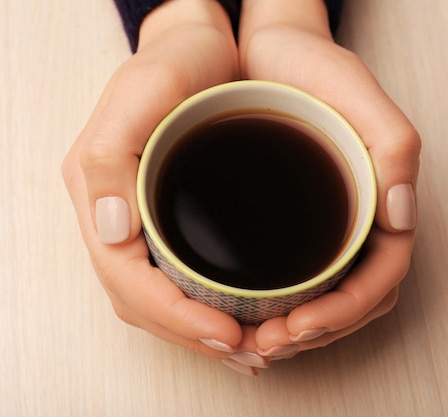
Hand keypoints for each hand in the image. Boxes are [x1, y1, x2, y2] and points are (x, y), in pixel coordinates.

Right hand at [62, 0, 266, 375]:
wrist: (201, 46)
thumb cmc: (174, 63)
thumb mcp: (142, 92)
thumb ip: (110, 159)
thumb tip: (110, 234)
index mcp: (101, 193)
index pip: (126, 278)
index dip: (174, 316)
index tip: (225, 333)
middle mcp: (119, 215)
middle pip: (144, 301)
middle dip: (193, 335)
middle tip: (248, 352)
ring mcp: (146, 220)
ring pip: (163, 298)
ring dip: (203, 333)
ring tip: (251, 350)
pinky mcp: (176, 219)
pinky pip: (184, 277)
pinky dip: (211, 307)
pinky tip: (243, 318)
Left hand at [238, 0, 420, 358]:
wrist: (271, 50)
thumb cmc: (314, 67)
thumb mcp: (358, 94)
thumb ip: (394, 147)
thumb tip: (403, 212)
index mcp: (382, 201)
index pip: (381, 278)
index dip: (346, 312)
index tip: (299, 325)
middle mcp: (358, 220)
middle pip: (355, 300)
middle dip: (319, 333)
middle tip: (268, 345)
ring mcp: (328, 225)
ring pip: (326, 298)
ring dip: (299, 331)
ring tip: (257, 341)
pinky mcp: (295, 222)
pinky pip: (298, 278)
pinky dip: (279, 306)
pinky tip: (250, 312)